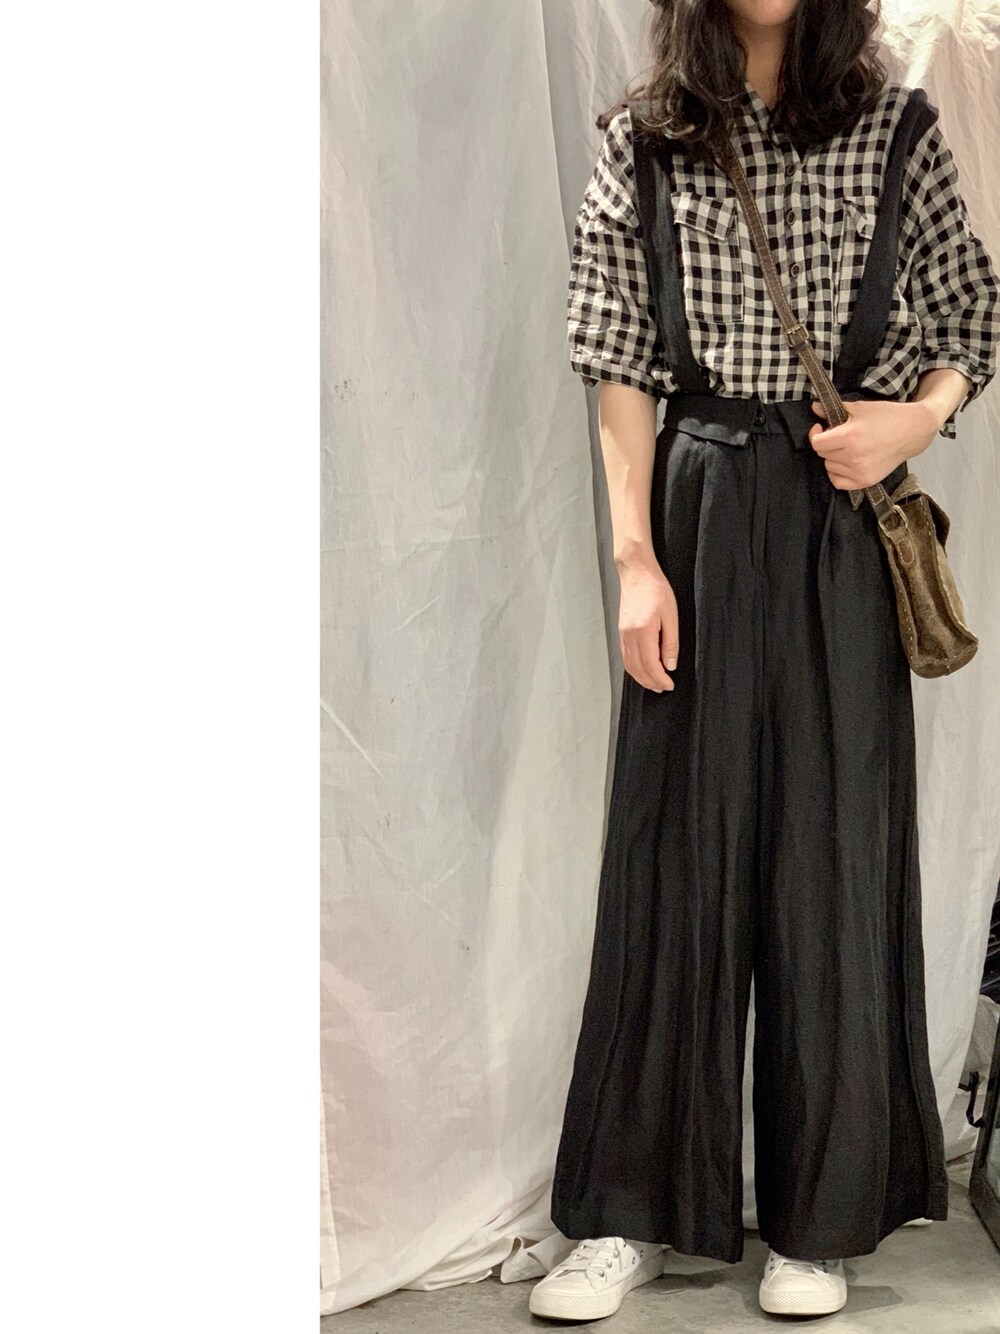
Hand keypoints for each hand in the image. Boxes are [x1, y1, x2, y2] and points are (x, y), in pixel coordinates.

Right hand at [618, 563, 677, 692]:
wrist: (637, 574)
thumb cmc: (656, 590)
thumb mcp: (671, 616)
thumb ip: (671, 643)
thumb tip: (670, 664)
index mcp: (643, 631)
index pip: (650, 665)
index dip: (660, 679)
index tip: (670, 684)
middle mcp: (629, 635)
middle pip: (637, 668)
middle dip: (650, 682)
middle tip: (663, 688)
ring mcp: (623, 634)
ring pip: (629, 665)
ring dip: (640, 678)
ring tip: (653, 684)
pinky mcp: (621, 631)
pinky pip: (625, 656)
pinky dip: (633, 668)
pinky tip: (641, 670)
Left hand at [808, 398, 938, 490]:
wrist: (912, 431)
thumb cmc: (887, 417)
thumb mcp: (859, 408)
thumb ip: (832, 409)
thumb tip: (814, 407)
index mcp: (850, 437)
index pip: (817, 443)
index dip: (816, 434)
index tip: (820, 428)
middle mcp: (853, 457)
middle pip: (823, 454)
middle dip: (827, 444)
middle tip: (839, 436)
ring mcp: (860, 471)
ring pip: (829, 467)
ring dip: (833, 458)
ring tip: (847, 448)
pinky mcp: (866, 481)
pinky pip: (838, 482)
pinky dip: (838, 474)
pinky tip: (845, 463)